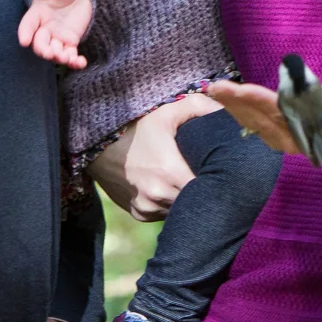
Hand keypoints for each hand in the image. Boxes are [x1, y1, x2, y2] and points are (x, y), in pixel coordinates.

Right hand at [18, 0, 91, 68]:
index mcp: (37, 14)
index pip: (27, 25)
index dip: (24, 33)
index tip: (23, 42)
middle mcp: (45, 28)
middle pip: (40, 43)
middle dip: (43, 50)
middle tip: (49, 53)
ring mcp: (57, 37)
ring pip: (55, 51)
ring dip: (59, 57)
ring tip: (66, 58)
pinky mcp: (71, 42)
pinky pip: (71, 54)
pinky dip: (75, 61)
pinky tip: (80, 63)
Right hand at [87, 94, 220, 219]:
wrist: (96, 146)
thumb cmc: (135, 127)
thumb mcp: (166, 111)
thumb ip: (200, 107)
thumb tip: (226, 110)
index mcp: (170, 172)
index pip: (209, 189)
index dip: (220, 181)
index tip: (225, 170)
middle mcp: (159, 196)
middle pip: (196, 202)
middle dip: (207, 191)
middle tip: (213, 175)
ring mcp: (148, 208)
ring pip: (181, 210)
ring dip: (188, 199)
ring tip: (192, 180)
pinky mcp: (139, 214)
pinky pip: (165, 214)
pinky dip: (172, 204)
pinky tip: (173, 187)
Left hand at [208, 77, 321, 158]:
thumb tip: (313, 92)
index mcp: (306, 128)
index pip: (278, 112)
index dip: (260, 100)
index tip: (243, 89)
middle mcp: (288, 137)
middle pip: (258, 117)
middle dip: (236, 101)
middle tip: (216, 86)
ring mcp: (279, 137)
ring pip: (250, 120)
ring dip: (231, 105)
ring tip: (214, 89)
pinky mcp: (273, 133)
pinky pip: (250, 121)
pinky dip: (236, 109)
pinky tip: (224, 98)